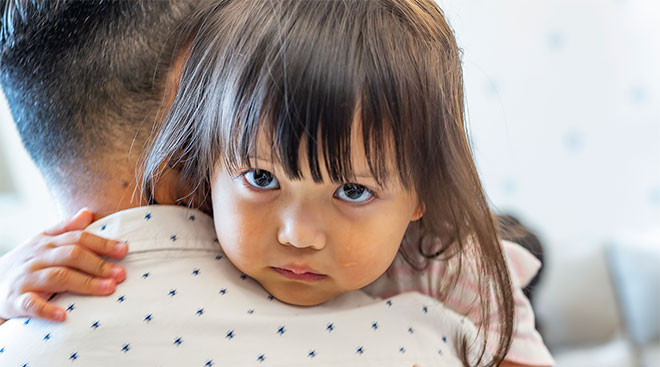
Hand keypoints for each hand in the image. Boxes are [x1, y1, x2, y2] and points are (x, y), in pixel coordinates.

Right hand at [0, 208, 127, 322]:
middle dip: (99, 264)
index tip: (125, 250)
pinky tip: (64, 315)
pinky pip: (31, 304)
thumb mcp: (42, 242)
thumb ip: (66, 228)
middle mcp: (37, 257)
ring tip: (109, 289)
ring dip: (85, 283)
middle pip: (72, 255)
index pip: (78, 238)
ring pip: (58, 277)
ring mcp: (26, 278)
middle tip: (121, 274)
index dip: (102, 243)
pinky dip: (47, 310)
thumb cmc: (27, 263)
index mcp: (46, 242)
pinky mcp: (15, 300)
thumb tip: (88, 212)